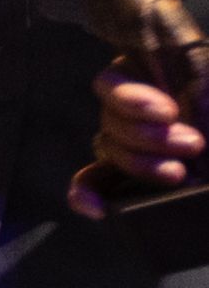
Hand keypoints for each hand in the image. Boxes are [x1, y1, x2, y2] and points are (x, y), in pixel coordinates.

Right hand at [71, 65, 199, 217]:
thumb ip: (204, 97)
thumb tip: (198, 127)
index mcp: (156, 78)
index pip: (118, 83)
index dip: (133, 99)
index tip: (167, 112)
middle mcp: (138, 108)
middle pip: (112, 119)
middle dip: (150, 136)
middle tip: (193, 146)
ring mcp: (133, 141)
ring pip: (109, 147)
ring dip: (139, 162)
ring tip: (177, 173)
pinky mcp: (128, 175)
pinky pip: (95, 180)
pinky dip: (89, 193)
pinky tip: (99, 208)